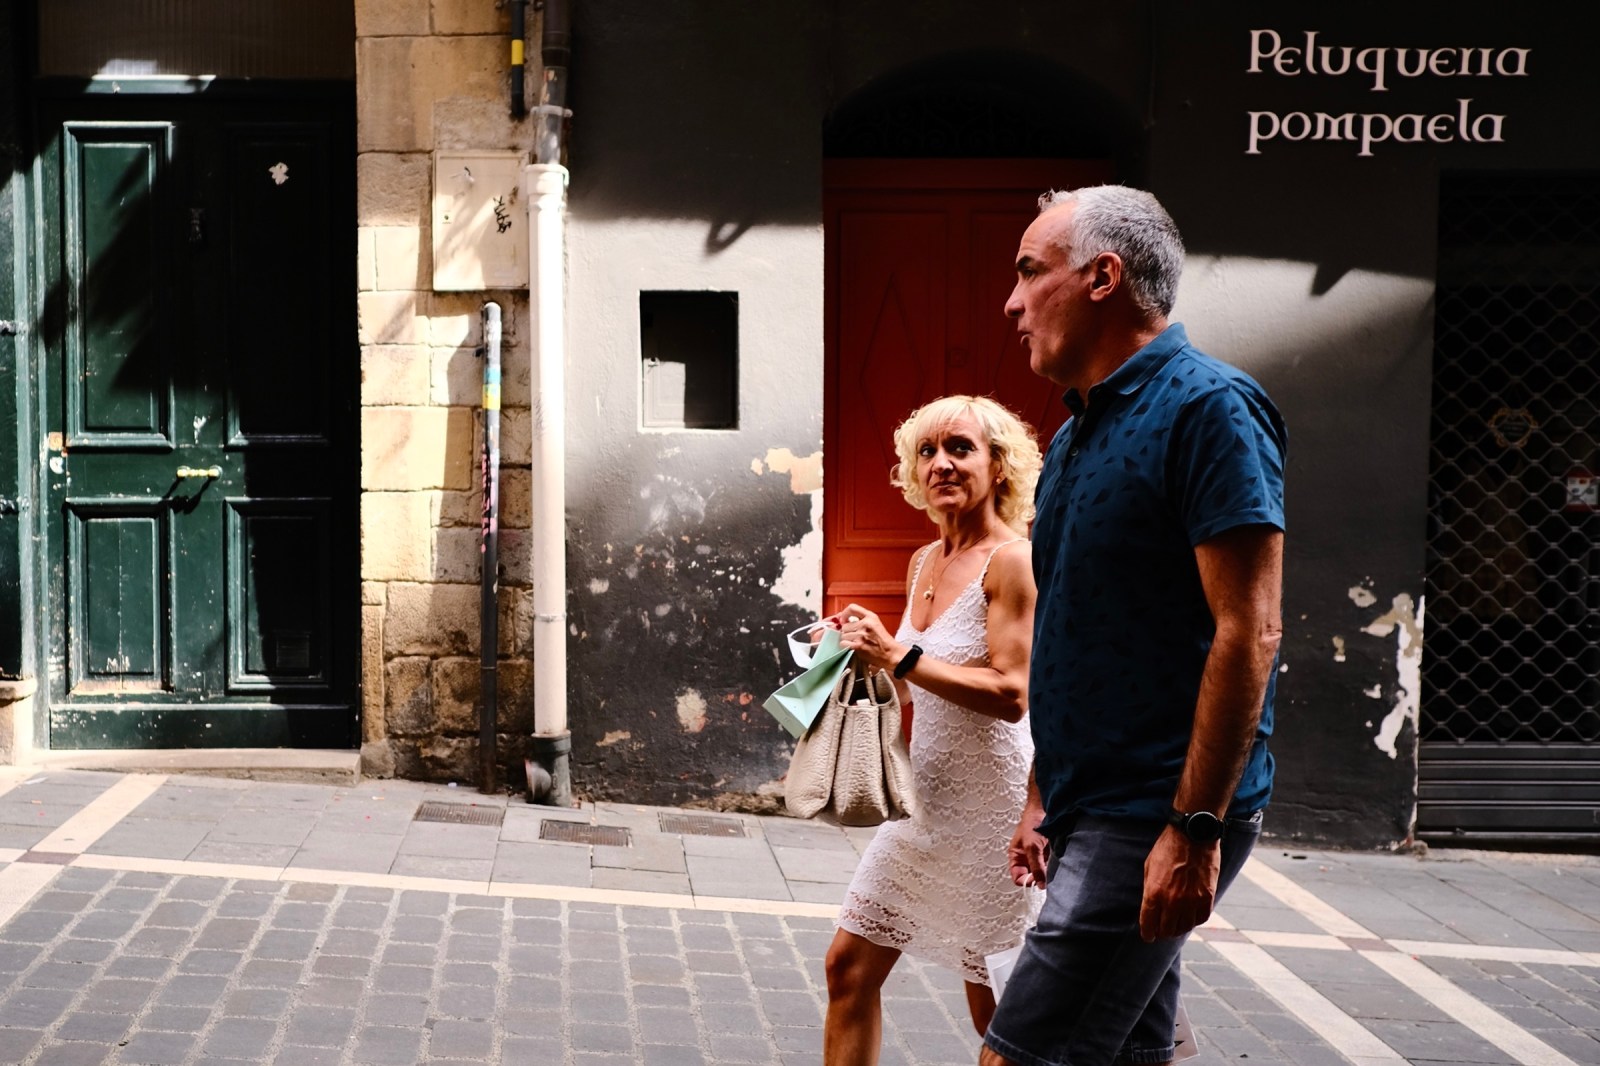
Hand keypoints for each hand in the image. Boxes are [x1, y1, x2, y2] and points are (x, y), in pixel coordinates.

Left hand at [833, 604, 900, 672]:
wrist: (890, 653)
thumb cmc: (883, 641)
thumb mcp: (875, 624)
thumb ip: (861, 620)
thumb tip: (842, 619)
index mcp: (871, 617)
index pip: (852, 608)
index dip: (844, 614)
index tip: (843, 619)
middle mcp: (866, 624)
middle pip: (845, 625)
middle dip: (847, 632)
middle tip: (855, 636)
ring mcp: (862, 634)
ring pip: (843, 635)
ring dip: (847, 640)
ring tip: (857, 642)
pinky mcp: (858, 645)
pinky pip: (843, 643)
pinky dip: (846, 646)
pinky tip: (853, 647)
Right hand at [1007, 806, 1048, 887]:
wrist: (1046, 809)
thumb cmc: (1032, 822)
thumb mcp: (1032, 847)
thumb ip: (1036, 866)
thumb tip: (1040, 884)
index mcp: (1016, 856)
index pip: (1019, 877)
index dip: (1027, 881)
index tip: (1036, 881)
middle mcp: (1027, 858)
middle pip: (1032, 876)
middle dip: (1040, 877)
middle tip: (1047, 875)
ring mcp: (1039, 856)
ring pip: (1044, 872)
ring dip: (1049, 871)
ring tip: (1054, 864)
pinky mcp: (1050, 854)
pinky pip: (1052, 865)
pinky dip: (1056, 865)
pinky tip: (1059, 861)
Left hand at [1138, 826, 1220, 941]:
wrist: (1193, 835)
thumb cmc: (1167, 848)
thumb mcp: (1149, 867)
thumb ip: (1149, 890)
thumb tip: (1149, 909)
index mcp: (1154, 893)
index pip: (1148, 925)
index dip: (1148, 934)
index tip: (1148, 936)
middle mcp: (1172, 901)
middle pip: (1167, 931)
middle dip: (1162, 932)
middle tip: (1162, 929)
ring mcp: (1191, 901)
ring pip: (1184, 927)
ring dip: (1178, 927)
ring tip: (1176, 922)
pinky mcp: (1207, 898)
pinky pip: (1200, 919)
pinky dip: (1194, 920)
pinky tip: (1190, 915)